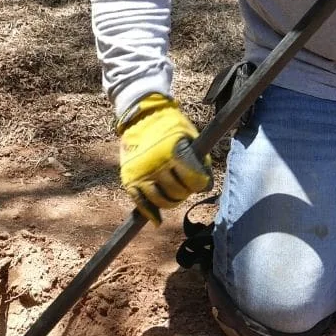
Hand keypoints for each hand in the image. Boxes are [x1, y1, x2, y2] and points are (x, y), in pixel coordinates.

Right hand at [117, 93, 211, 224]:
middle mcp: (157, 163)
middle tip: (186, 186)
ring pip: (160, 201)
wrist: (141, 116)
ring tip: (175, 196)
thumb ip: (200, 161)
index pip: (195, 181)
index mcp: (175, 151)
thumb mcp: (190, 137)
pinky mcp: (129, 179)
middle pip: (178, 192)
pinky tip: (157, 220)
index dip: (201, 184)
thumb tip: (207, 187)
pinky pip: (140, 203)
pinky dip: (150, 213)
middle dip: (186, 192)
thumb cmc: (171, 126)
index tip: (201, 183)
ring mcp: (141, 173)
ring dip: (171, 202)